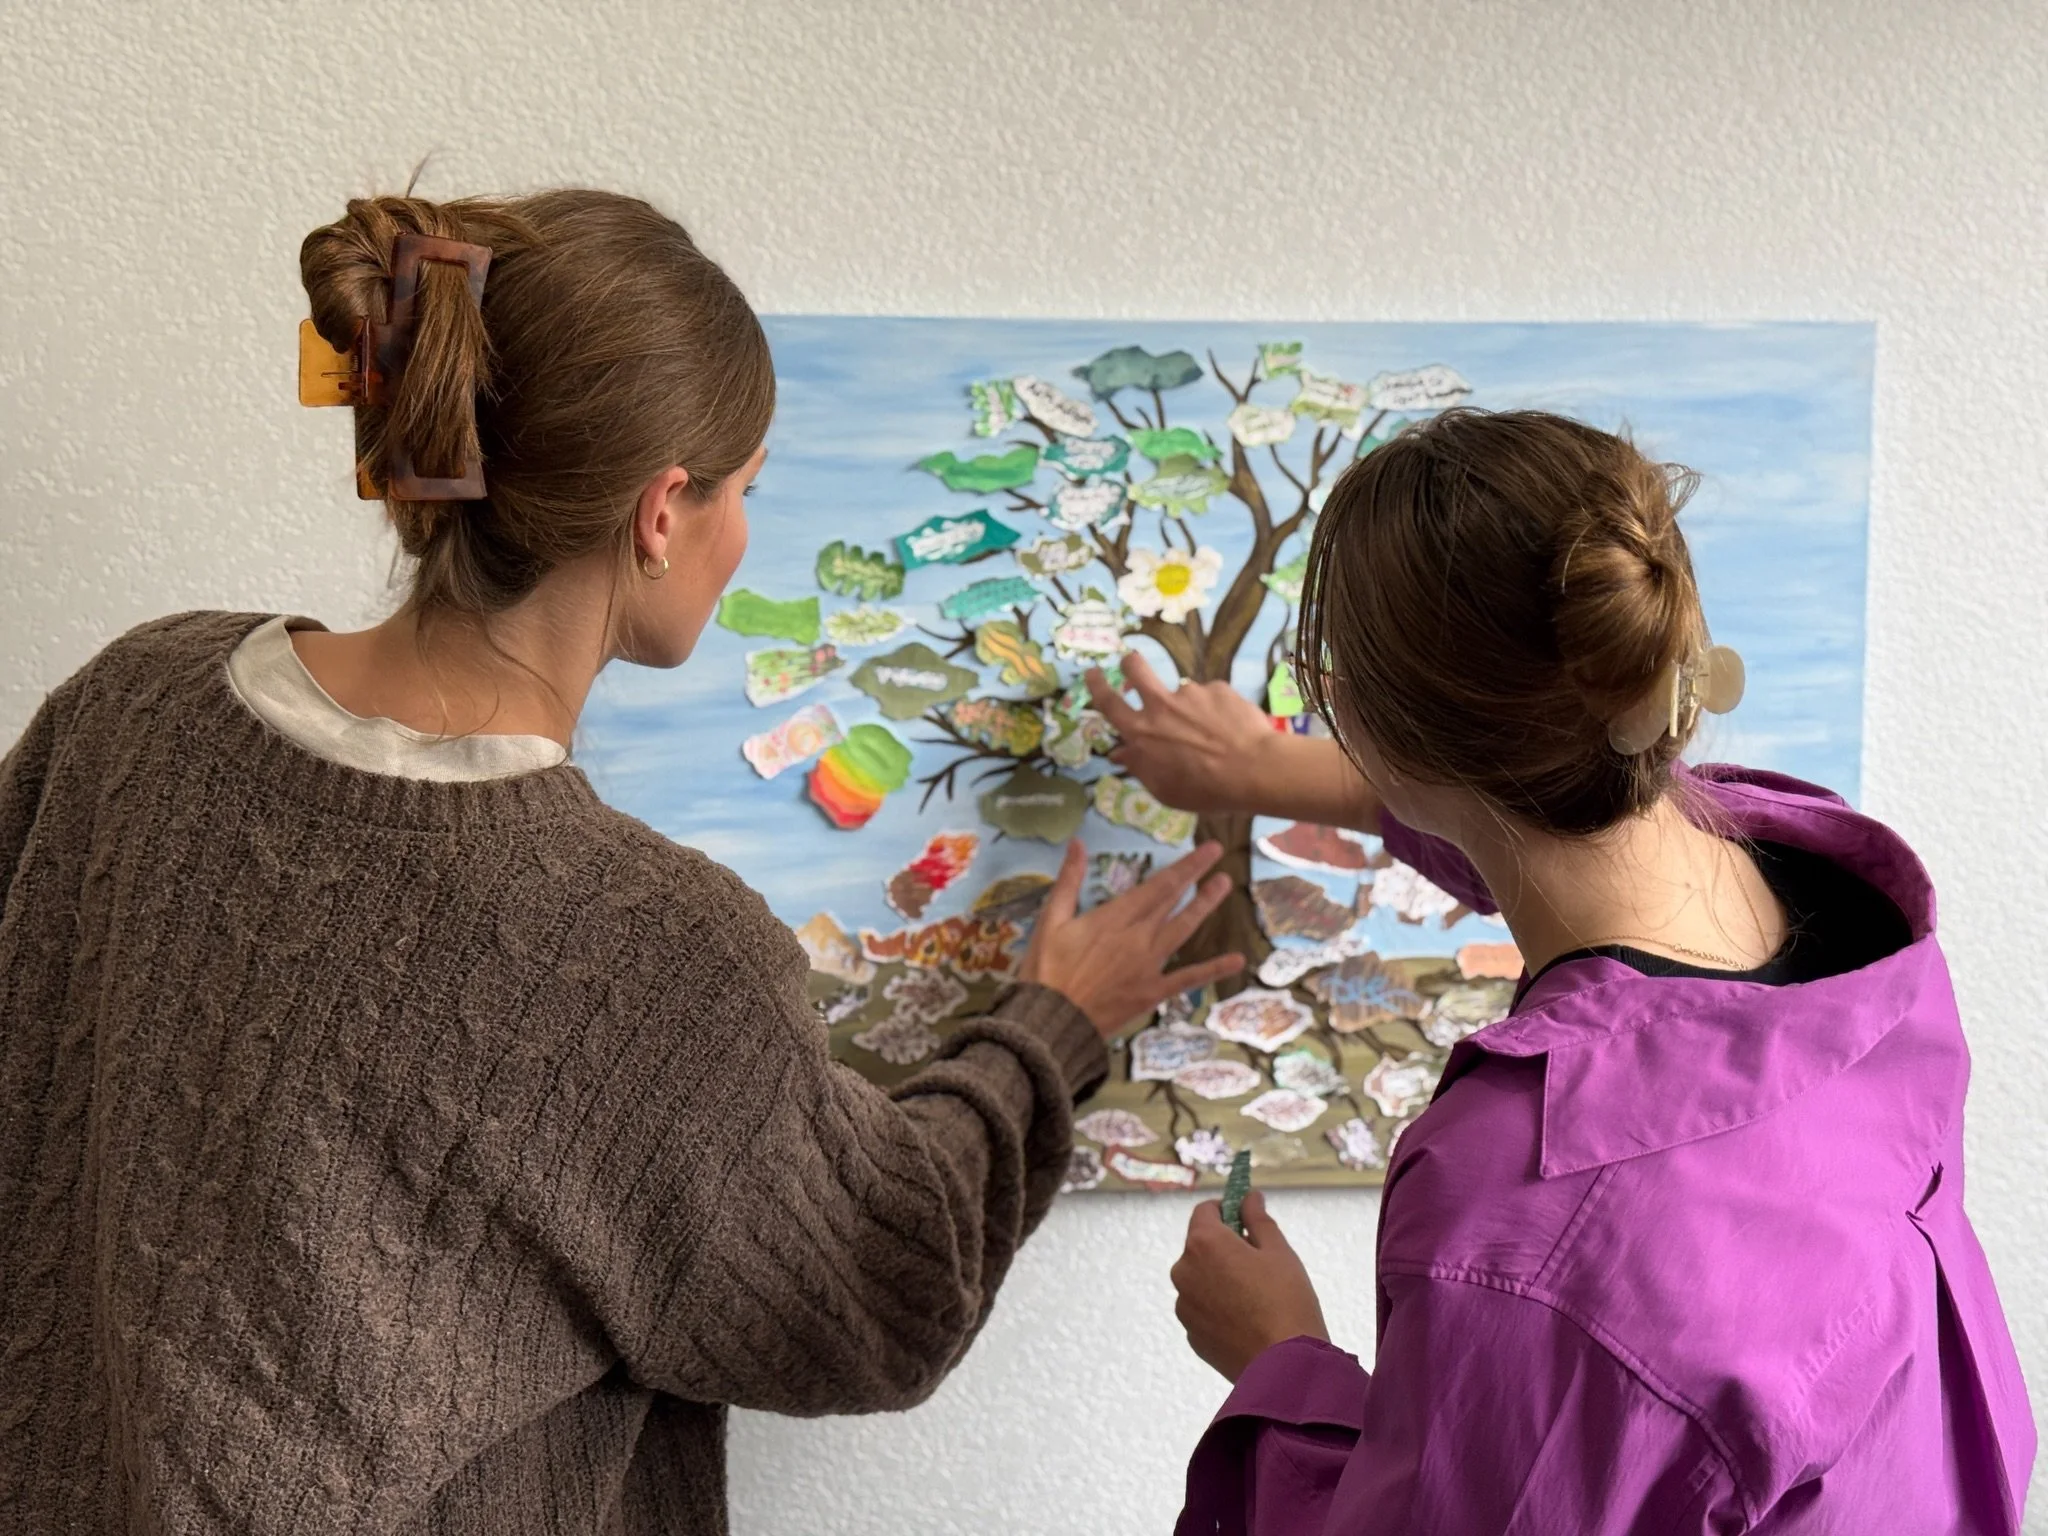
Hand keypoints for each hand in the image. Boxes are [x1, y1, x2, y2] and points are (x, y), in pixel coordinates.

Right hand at [1019, 839, 1244, 1037]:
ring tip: (1224, 886)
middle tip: (1219, 857)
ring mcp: (1150, 965)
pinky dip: (1213, 969)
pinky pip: (1187, 978)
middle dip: (1197, 877)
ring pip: (1183, 930)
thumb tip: (1078, 843)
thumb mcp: (1050, 921)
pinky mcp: (1153, 992)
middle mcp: (1139, 937)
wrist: (1052, 1021)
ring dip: (1204, 907)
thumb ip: (1068, 881)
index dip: (1185, 865)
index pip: (1158, 885)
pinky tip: (1238, 960)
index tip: (1207, 849)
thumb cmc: (1046, 970)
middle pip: (1173, 901)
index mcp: (1115, 917)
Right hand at [1086, 652, 1281, 814]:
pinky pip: (1211, 697)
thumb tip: (1120, 752)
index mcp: (1142, 733)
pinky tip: (1231, 730)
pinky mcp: (1218, 688)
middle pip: (1135, 668)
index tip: (1092, 672)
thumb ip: (1140, 767)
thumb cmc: (1206, 790)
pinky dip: (1217, 711)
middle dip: (1129, 663)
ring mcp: (1191, 693)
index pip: (1109, 703)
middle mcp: (1161, 705)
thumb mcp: (1165, 790)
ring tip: (1211, 732)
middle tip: (1132, 665)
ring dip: (1189, 707)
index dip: (1097, 685)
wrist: (1254, 771)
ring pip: (1181, 692)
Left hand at [1170, 1190, 1329, 1381]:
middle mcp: (1183, 1271)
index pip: (1205, 1211)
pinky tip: (1248, 1320)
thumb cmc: (1286, 1300)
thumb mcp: (1279, 1251)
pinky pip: (1203, 1309)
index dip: (1226, 1210)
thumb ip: (1258, 1218)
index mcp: (1203, 1243)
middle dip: (1224, 1247)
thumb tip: (1249, 1197)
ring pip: (1201, 1279)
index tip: (1246, 1219)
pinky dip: (1219, 1308)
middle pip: (1200, 1246)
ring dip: (1220, 1279)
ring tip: (1256, 1297)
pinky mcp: (1191, 1334)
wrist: (1285, 1366)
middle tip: (1260, 1263)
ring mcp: (1184, 1306)